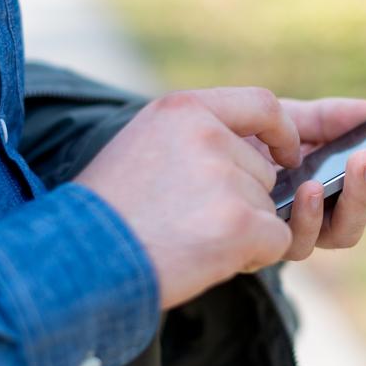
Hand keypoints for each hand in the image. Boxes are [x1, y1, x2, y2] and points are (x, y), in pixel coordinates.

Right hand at [75, 87, 300, 308]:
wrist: (79, 261)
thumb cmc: (108, 211)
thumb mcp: (142, 145)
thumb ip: (194, 138)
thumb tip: (249, 154)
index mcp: (183, 110)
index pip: (261, 104)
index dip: (281, 132)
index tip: (286, 155)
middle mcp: (208, 136)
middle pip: (262, 171)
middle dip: (242, 202)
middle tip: (195, 222)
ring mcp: (226, 179)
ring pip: (268, 208)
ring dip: (243, 231)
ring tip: (191, 241)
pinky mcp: (240, 224)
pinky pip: (277, 239)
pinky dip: (255, 255)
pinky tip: (210, 259)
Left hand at [246, 97, 365, 258]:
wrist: (192, 162)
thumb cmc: (245, 143)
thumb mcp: (289, 120)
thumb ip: (329, 118)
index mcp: (340, 180)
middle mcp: (329, 211)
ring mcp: (304, 232)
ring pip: (349, 231)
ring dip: (361, 195)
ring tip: (365, 160)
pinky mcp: (275, 246)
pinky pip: (301, 240)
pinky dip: (309, 214)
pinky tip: (310, 187)